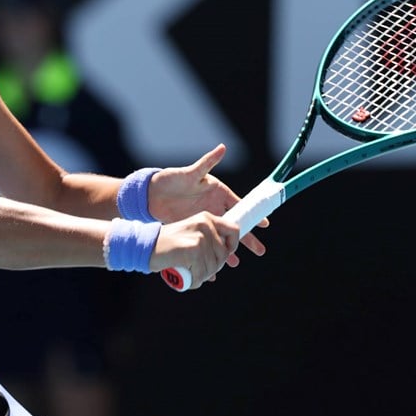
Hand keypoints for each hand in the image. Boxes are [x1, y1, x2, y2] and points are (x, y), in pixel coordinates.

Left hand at [147, 144, 267, 260]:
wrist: (150, 195)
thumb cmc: (171, 179)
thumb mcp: (190, 173)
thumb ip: (207, 163)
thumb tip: (222, 148)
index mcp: (218, 193)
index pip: (239, 206)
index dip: (252, 216)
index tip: (265, 225)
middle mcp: (214, 208)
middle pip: (234, 226)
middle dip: (247, 239)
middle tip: (260, 251)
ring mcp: (204, 221)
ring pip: (220, 238)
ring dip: (228, 251)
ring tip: (234, 264)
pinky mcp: (193, 230)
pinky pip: (205, 244)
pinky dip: (208, 254)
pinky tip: (211, 268)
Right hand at [150, 211, 241, 289]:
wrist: (145, 245)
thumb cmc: (166, 244)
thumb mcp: (190, 233)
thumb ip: (208, 239)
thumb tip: (228, 256)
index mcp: (207, 218)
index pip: (234, 231)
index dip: (232, 247)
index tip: (223, 256)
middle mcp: (206, 224)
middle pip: (224, 255)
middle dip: (212, 267)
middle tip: (196, 269)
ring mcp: (200, 237)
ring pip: (213, 267)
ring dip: (201, 276)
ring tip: (187, 272)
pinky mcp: (194, 250)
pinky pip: (202, 274)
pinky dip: (194, 280)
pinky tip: (184, 277)